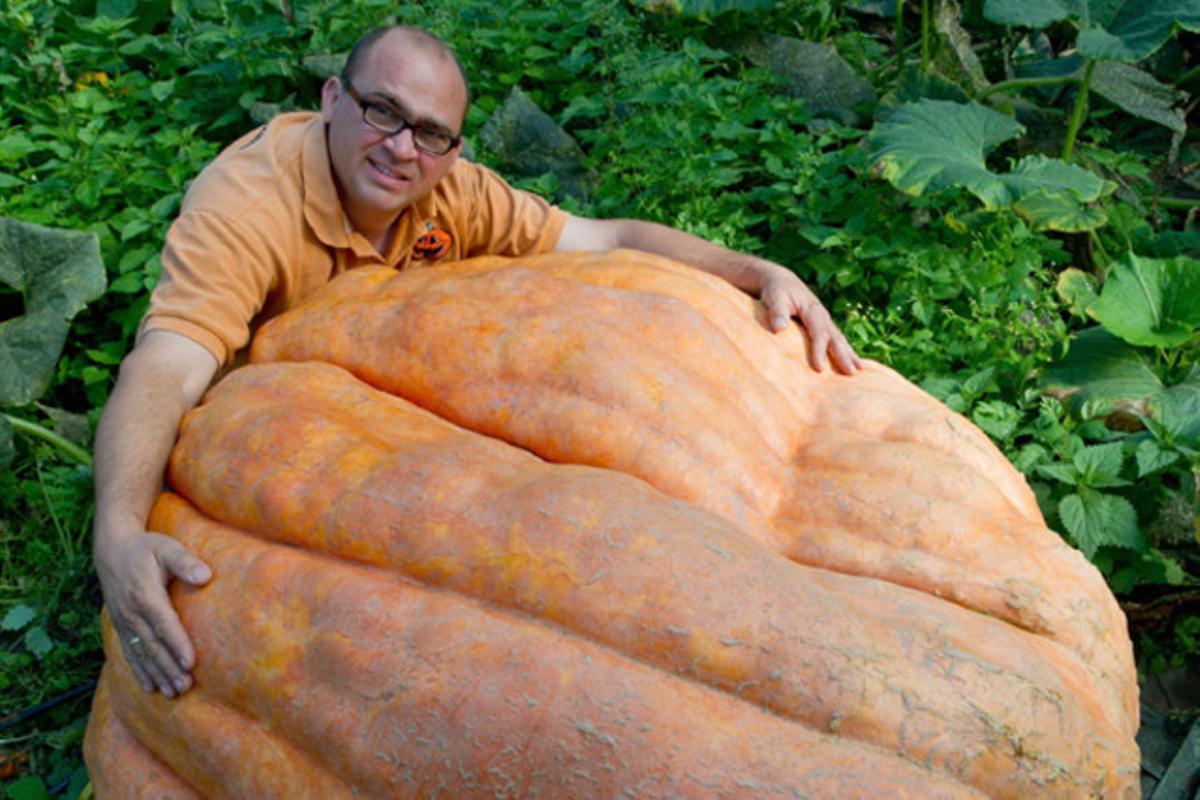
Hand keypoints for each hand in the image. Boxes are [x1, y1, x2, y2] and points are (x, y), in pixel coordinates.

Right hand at [95, 526, 210, 697]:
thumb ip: (185, 562)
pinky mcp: (121, 627)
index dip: (177, 644)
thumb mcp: (167, 548)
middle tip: (186, 687)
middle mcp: (131, 613)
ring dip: (157, 675)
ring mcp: (124, 623)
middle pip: (153, 645)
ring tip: (172, 694)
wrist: (112, 550)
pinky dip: (140, 672)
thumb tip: (205, 575)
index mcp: (145, 595)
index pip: (164, 624)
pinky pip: (130, 653)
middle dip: (169, 668)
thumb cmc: (147, 548)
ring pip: (142, 654)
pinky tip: (150, 688)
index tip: (191, 663)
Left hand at [759, 269, 862, 374]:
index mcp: (812, 310)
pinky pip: (836, 340)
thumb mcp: (775, 298)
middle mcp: (822, 316)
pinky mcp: (822, 326)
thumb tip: (779, 329)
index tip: (819, 369)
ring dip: (849, 354)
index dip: (819, 350)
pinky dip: (845, 351)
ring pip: (839, 339)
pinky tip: (853, 363)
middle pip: (835, 337)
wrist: (782, 282)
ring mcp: (824, 321)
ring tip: (859, 370)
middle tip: (850, 373)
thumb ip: (777, 312)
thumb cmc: (777, 291)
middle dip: (843, 355)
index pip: (818, 332)